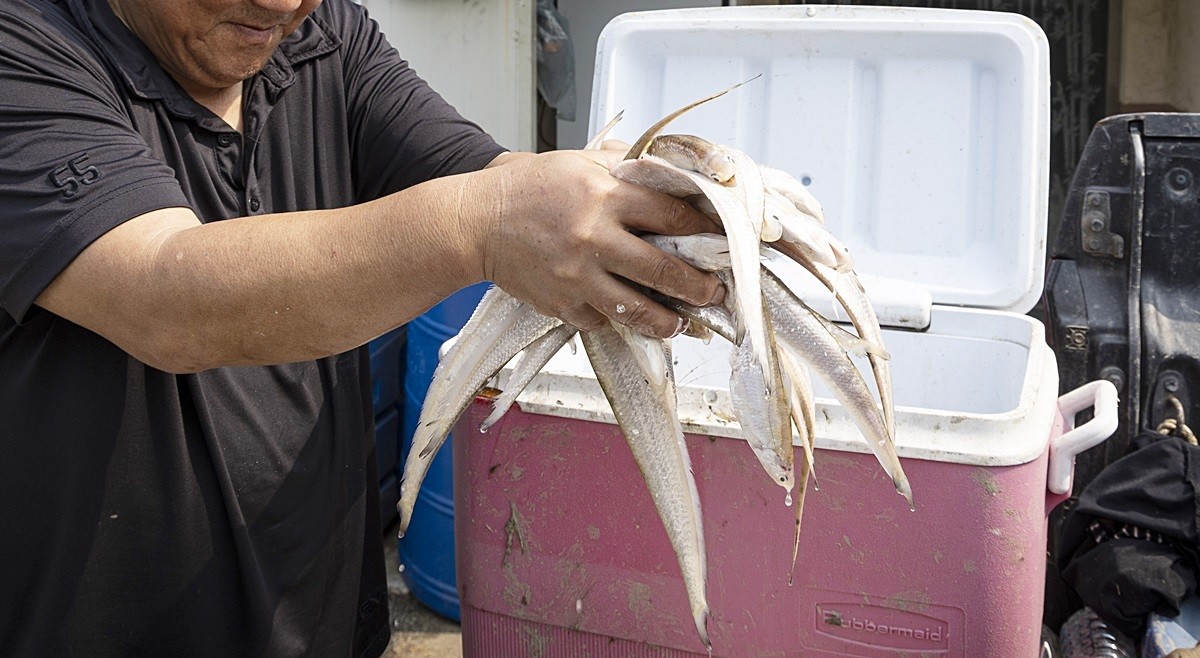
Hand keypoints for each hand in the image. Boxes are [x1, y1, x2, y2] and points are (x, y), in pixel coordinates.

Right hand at [472, 147, 724, 337]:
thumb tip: (670, 172)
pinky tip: (630, 316)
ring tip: (684, 323)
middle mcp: (593, 237)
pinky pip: (602, 320)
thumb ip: (624, 164)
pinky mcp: (562, 304)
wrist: (475, 224)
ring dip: (668, 320)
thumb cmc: (528, 189)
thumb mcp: (577, 161)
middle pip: (664, 270)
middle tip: (714, 293)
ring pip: (638, 309)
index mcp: (603, 194)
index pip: (671, 214)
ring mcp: (577, 276)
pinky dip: (617, 319)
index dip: (702, 230)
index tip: (720, 242)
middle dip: (698, 286)